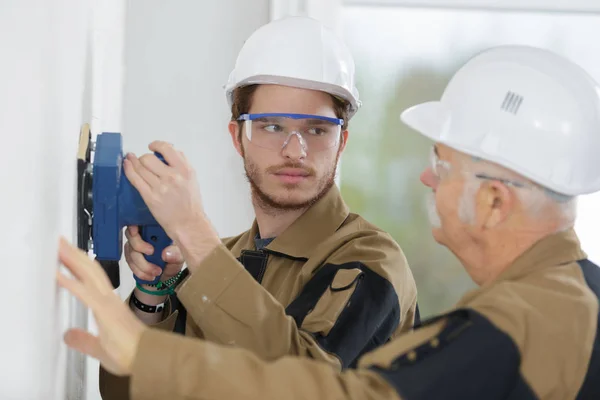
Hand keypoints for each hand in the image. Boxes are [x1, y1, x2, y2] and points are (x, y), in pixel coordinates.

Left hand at [56, 237, 145, 375]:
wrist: (147, 357)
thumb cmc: (131, 354)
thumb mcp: (100, 348)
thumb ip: (84, 340)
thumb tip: (68, 335)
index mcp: (108, 306)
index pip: (91, 279)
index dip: (78, 266)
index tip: (65, 255)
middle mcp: (108, 299)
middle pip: (90, 270)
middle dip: (74, 255)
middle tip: (59, 241)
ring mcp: (107, 302)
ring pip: (89, 273)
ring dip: (72, 259)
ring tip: (59, 245)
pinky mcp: (105, 310)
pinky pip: (84, 292)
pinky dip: (69, 281)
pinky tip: (57, 273)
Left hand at [124, 141, 220, 270]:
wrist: (188, 223)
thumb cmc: (190, 204)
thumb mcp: (192, 178)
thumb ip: (181, 163)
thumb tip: (168, 150)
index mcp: (185, 170)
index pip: (167, 148)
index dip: (156, 145)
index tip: (152, 146)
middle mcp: (173, 177)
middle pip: (149, 158)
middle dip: (144, 158)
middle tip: (144, 162)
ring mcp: (160, 187)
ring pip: (140, 167)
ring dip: (134, 163)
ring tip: (132, 161)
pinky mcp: (150, 197)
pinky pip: (135, 179)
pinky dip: (128, 170)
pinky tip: (127, 165)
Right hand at [124, 225, 183, 281]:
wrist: (166, 277)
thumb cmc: (173, 261)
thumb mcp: (179, 257)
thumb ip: (175, 255)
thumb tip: (166, 254)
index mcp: (156, 229)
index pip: (141, 220)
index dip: (135, 224)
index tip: (136, 231)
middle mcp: (143, 235)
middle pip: (131, 235)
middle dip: (139, 246)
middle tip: (151, 253)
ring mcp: (135, 246)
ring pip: (131, 252)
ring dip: (142, 264)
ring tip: (156, 271)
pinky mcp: (131, 257)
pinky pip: (130, 263)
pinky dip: (139, 271)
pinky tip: (149, 275)